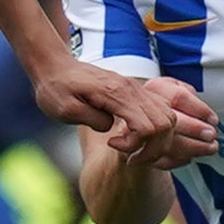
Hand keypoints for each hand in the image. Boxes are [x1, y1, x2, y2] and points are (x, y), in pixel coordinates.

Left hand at [36, 62, 215, 169]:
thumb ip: (91, 119)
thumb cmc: (55, 89)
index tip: (111, 145)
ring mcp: (136, 89)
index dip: (135, 145)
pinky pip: (161, 111)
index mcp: (116, 93)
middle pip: (165, 124)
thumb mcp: (64, 109)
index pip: (147, 127)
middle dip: (152, 148)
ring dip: (157, 140)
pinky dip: (156, 129)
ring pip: (168, 117)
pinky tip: (134, 136)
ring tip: (133, 150)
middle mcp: (132, 89)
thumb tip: (112, 130)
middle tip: (128, 157)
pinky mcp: (135, 92)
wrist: (55, 66)